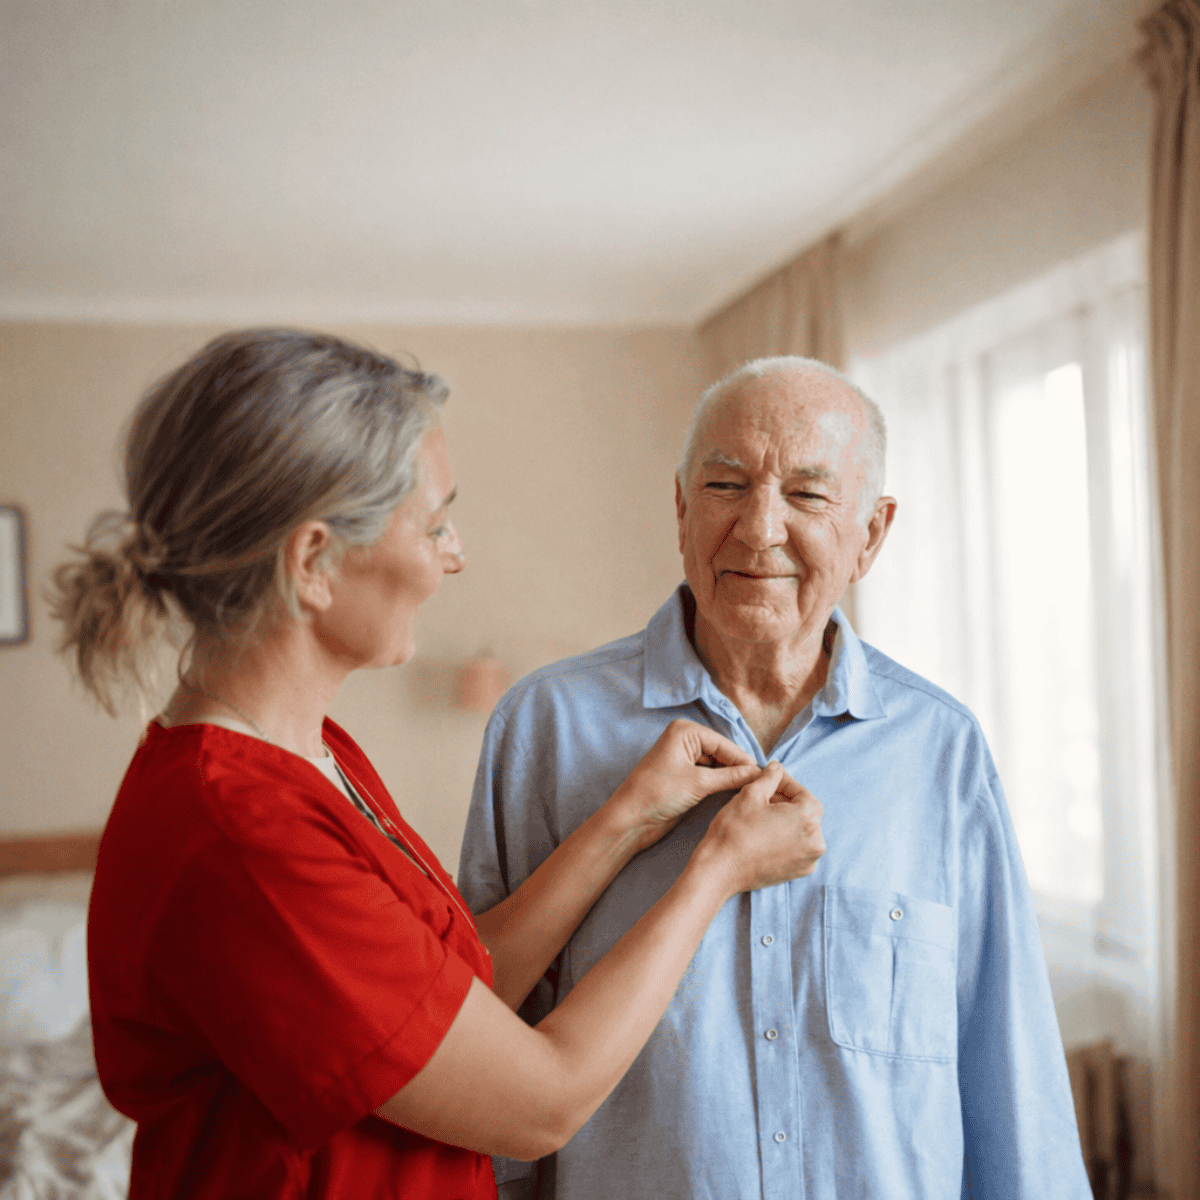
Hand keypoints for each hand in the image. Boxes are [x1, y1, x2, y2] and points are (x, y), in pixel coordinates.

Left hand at [607, 720, 762, 853]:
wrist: (630, 819)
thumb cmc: (657, 794)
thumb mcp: (698, 783)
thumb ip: (731, 777)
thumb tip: (758, 773)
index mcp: (685, 731)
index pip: (724, 744)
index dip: (744, 760)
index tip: (765, 775)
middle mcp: (685, 739)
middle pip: (722, 753)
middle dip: (739, 767)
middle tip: (763, 783)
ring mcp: (684, 757)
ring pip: (717, 765)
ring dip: (732, 776)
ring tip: (753, 789)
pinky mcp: (684, 775)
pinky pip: (709, 775)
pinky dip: (722, 782)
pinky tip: (736, 792)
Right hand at [697, 760, 824, 895]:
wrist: (721, 869)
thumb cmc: (735, 830)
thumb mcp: (751, 794)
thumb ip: (769, 777)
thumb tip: (776, 768)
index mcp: (808, 818)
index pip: (803, 793)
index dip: (785, 782)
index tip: (770, 777)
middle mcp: (816, 841)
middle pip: (805, 812)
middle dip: (787, 801)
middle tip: (765, 795)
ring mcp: (809, 859)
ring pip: (802, 830)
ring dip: (786, 820)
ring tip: (763, 814)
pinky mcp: (799, 872)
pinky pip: (798, 847)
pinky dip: (786, 838)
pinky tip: (765, 834)